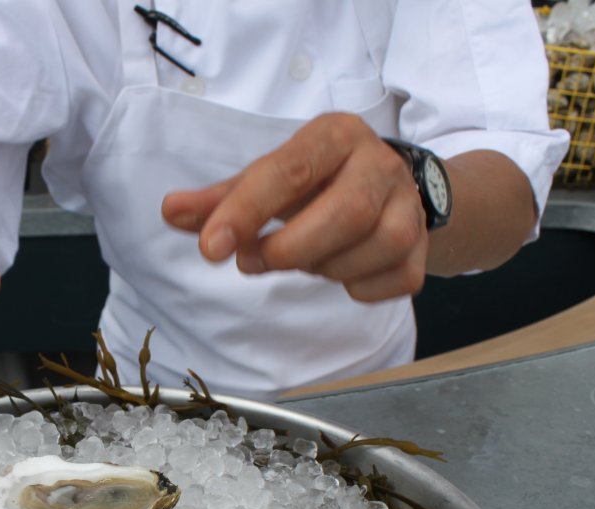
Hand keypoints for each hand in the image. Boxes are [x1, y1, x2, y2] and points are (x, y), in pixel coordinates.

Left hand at [162, 113, 429, 302]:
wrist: (392, 193)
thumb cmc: (316, 185)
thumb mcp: (267, 181)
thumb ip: (219, 199)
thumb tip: (170, 211)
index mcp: (336, 135)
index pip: (289, 171)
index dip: (246, 212)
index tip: (209, 249)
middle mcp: (381, 162)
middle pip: (346, 213)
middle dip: (291, 248)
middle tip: (253, 262)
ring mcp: (411, 206)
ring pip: (375, 248)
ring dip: (325, 267)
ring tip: (304, 258)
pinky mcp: (423, 250)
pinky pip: (392, 281)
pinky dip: (358, 287)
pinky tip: (341, 271)